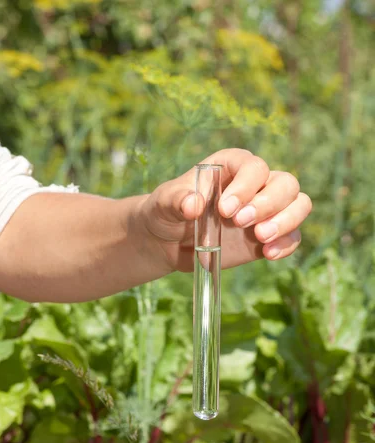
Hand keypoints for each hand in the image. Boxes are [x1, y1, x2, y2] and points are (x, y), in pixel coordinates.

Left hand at [138, 148, 311, 271]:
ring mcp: (267, 210)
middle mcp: (256, 184)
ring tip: (261, 238)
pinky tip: (268, 255)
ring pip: (299, 204)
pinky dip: (287, 245)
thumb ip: (177, 200)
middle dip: (269, 204)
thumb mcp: (164, 203)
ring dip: (286, 221)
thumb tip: (193, 205)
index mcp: (232, 166)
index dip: (245, 186)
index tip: (225, 210)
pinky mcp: (270, 236)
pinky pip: (293, 236)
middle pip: (285, 184)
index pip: (254, 167)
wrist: (169, 242)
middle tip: (241, 224)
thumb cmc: (168, 212)